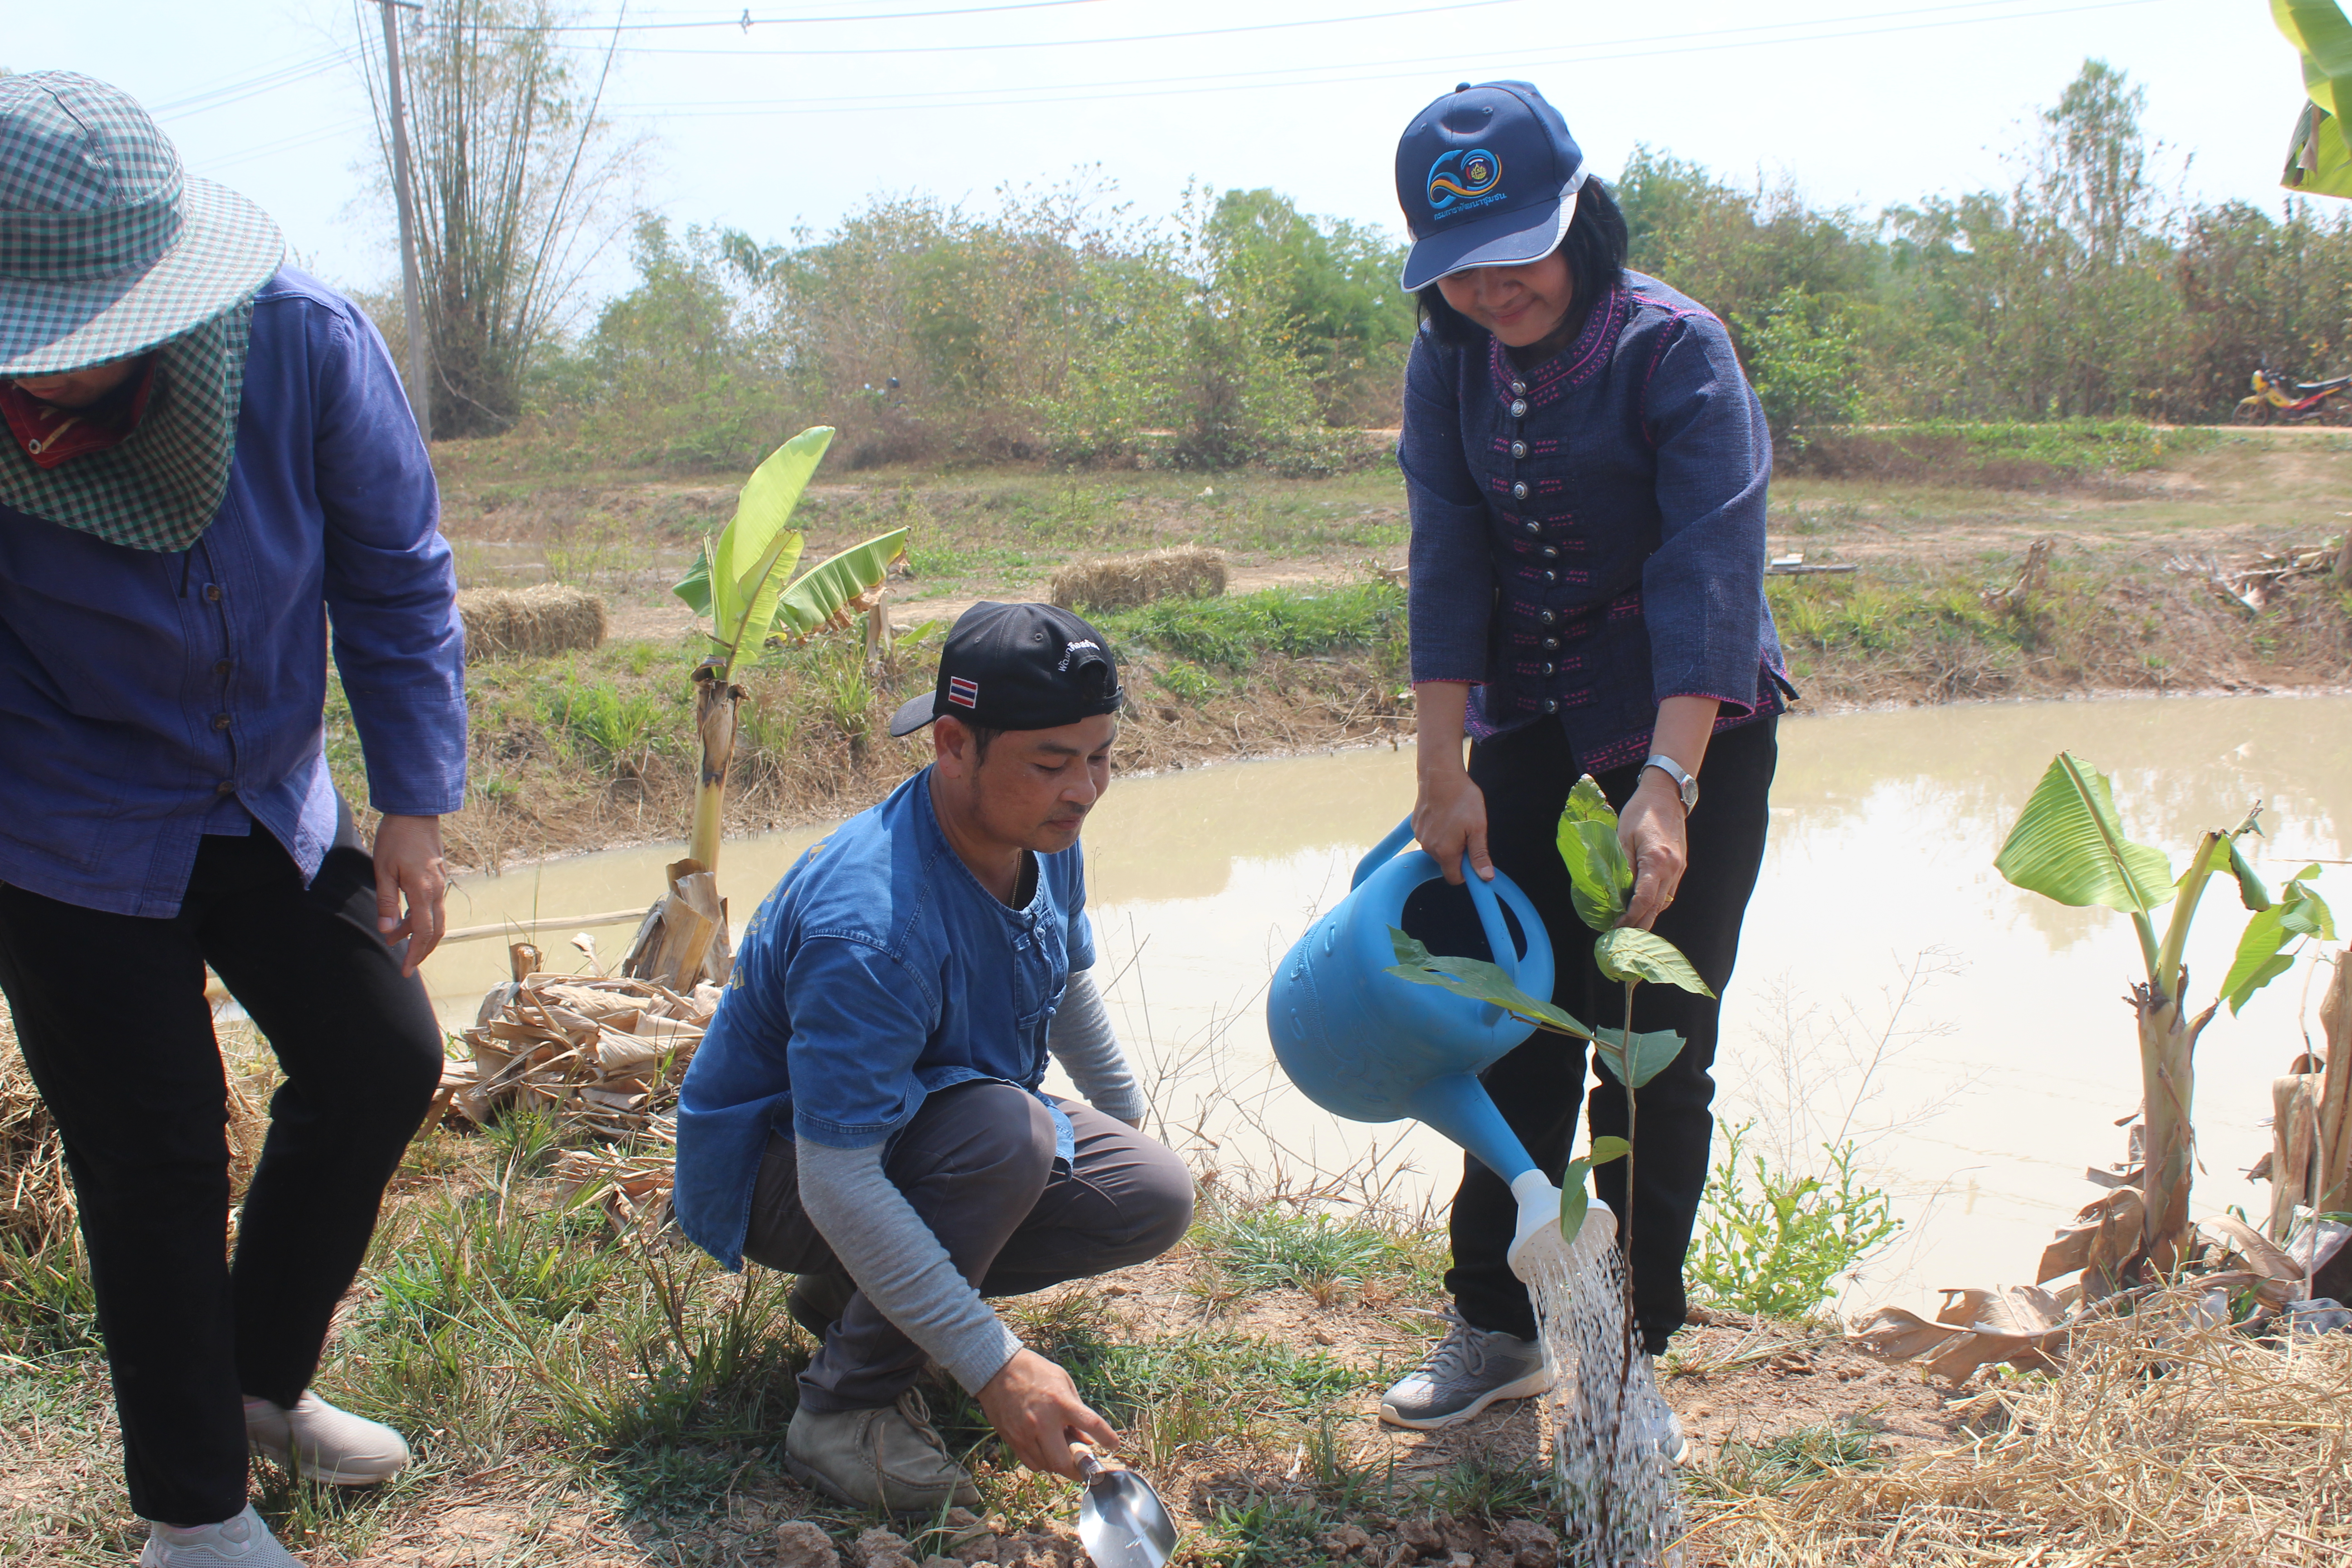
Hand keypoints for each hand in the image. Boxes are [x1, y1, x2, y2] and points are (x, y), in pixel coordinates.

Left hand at [373, 813, 449, 975]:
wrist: (415, 812)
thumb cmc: (395, 838)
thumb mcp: (382, 870)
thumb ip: (386, 902)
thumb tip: (387, 931)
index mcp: (422, 890)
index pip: (423, 932)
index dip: (414, 953)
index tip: (405, 970)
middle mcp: (436, 890)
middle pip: (436, 931)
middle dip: (422, 951)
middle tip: (407, 966)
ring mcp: (440, 884)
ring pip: (436, 919)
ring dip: (419, 935)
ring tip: (395, 940)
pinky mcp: (438, 878)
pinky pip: (434, 907)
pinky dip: (422, 920)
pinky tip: (404, 920)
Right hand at [975, 1347, 1119, 1478]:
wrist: (997, 1369)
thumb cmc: (1035, 1372)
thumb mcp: (1063, 1382)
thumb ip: (1077, 1410)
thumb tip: (1087, 1439)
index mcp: (1060, 1402)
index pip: (1091, 1424)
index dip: (1107, 1438)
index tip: (1114, 1445)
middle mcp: (1043, 1421)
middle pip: (1064, 1461)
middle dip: (1078, 1470)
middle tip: (1085, 1467)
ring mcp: (1025, 1433)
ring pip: (1048, 1466)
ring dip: (1060, 1464)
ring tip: (1064, 1453)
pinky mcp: (1012, 1440)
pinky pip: (1032, 1463)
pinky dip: (1043, 1462)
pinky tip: (1046, 1451)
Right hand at [1413, 767, 1491, 885]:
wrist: (1440, 775)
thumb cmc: (1462, 799)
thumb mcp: (1478, 827)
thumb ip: (1479, 855)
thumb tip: (1486, 877)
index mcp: (1445, 852)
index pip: (1454, 878)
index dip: (1467, 872)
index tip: (1473, 856)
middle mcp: (1428, 848)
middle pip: (1446, 863)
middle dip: (1457, 854)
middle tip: (1467, 832)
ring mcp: (1419, 837)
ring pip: (1437, 850)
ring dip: (1447, 842)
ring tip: (1455, 821)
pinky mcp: (1415, 826)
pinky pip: (1429, 837)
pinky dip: (1437, 832)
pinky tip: (1444, 815)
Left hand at [1616, 774, 1687, 931]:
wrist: (1666, 795)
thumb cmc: (1640, 812)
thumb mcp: (1623, 837)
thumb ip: (1622, 866)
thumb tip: (1616, 894)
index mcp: (1657, 861)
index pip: (1644, 900)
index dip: (1630, 918)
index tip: (1615, 928)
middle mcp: (1672, 869)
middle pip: (1656, 908)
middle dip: (1639, 926)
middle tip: (1620, 937)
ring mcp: (1678, 869)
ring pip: (1663, 903)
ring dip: (1647, 917)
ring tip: (1627, 926)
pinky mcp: (1679, 867)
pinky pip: (1667, 893)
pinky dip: (1654, 904)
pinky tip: (1641, 908)